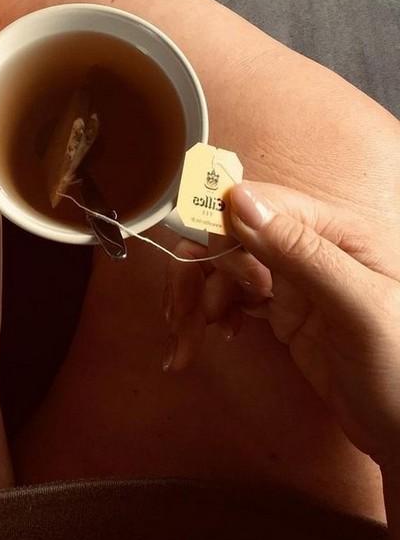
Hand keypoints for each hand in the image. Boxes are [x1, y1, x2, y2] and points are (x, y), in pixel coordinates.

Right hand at [164, 180, 399, 472]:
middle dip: (196, 269)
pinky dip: (213, 314)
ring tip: (186, 340)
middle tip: (179, 313)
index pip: (260, 204)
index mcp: (335, 232)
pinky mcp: (286, 314)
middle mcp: (311, 248)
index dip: (217, 225)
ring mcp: (297, 282)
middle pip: (232, 235)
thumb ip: (301, 252)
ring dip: (197, 297)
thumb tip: (237, 199)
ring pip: (226, 267)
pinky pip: (236, 298)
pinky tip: (215, 336)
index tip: (194, 261)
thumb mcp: (359, 307)